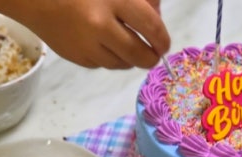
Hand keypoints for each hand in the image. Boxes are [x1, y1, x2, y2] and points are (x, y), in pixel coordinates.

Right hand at [0, 0, 170, 68]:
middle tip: (153, 54)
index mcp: (113, 0)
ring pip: (121, 64)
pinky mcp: (77, 58)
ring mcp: (87, 46)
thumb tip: (157, 17)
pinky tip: (104, 44)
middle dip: (151, 58)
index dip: (163, 39)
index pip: (151, 27)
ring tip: (127, 45)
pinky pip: (103, 64)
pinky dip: (109, 57)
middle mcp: (101, 26)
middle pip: (138, 55)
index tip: (164, 43)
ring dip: (130, 58)